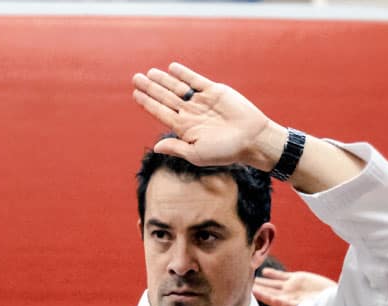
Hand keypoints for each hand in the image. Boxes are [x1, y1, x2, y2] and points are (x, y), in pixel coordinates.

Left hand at [131, 62, 285, 170]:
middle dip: (151, 88)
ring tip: (149, 73)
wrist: (252, 139)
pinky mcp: (214, 92)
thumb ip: (177, 148)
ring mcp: (202, 102)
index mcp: (185, 129)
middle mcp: (191, 113)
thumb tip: (156, 147)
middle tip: (136, 78)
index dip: (148, 103)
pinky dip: (184, 74)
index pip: (161, 113)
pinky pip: (196, 80)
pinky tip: (172, 68)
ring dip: (164, 80)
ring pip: (178, 88)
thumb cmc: (225, 152)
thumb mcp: (197, 154)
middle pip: (166, 98)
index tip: (136, 94)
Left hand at [252, 268, 336, 305]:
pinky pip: (282, 276)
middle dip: (255, 287)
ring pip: (272, 283)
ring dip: (261, 281)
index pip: (269, 298)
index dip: (258, 294)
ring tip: (248, 277)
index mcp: (289, 302)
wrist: (339, 300)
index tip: (247, 291)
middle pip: (267, 290)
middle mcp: (288, 295)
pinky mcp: (300, 279)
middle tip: (240, 282)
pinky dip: (273, 274)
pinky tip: (264, 272)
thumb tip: (281, 302)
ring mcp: (292, 287)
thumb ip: (295, 305)